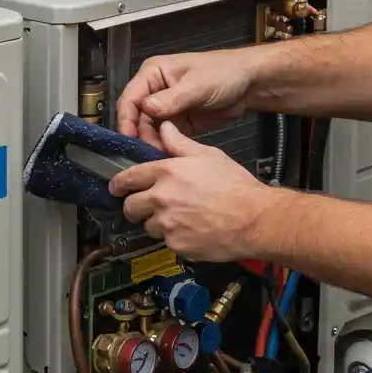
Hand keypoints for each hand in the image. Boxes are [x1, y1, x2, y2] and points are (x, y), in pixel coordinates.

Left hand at [109, 122, 282, 261]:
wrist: (255, 219)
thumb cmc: (235, 185)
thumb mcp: (208, 156)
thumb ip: (180, 144)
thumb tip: (164, 127)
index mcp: (166, 173)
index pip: (127, 178)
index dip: (119, 184)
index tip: (116, 188)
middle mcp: (161, 198)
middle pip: (130, 207)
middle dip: (135, 206)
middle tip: (147, 207)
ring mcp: (167, 224)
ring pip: (148, 226)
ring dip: (158, 223)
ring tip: (180, 218)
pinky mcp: (176, 245)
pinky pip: (166, 242)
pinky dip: (175, 238)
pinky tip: (193, 231)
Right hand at [116, 51, 258, 147]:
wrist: (248, 85)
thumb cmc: (224, 73)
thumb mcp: (197, 85)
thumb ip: (172, 98)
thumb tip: (146, 109)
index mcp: (153, 74)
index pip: (130, 98)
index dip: (126, 119)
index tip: (128, 138)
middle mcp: (154, 91)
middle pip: (136, 117)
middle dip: (139, 135)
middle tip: (146, 153)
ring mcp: (164, 108)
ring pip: (147, 130)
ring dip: (150, 143)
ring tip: (158, 157)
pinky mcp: (175, 123)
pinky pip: (162, 137)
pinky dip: (162, 147)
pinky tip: (166, 156)